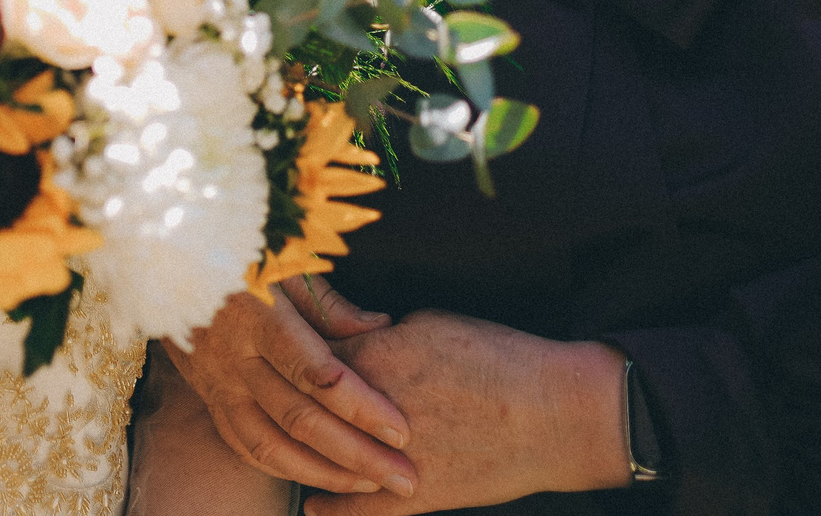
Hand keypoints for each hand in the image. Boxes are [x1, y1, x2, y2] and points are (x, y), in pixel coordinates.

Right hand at [163, 274, 416, 497]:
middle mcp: (233, 356)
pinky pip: (243, 445)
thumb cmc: (235, 252)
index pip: (314, 374)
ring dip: (325, 473)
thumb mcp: (282, 260)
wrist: (161, 258)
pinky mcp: (206, 395)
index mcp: (257, 315)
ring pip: (270, 445)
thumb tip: (381, 328)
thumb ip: (328, 302)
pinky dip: (284, 468)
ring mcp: (215, 381)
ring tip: (371, 486)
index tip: (400, 428)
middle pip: (299, 419)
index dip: (360, 406)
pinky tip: (320, 477)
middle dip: (357, 454)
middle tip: (404, 476)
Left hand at [303, 310, 628, 513]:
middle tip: (265, 397)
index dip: (286, 355)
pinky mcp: (419, 495)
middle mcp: (370, 412)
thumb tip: (347, 335)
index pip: (301, 355)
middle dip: (283, 402)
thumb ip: (377, 334)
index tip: (273, 355)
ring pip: (326, 462)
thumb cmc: (496, 357)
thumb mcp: (428, 323)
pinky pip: (363, 510)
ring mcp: (392, 458)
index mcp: (370, 359)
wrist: (555, 413)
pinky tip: (313, 508)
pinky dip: (334, 510)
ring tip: (280, 450)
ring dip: (301, 457)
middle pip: (304, 409)